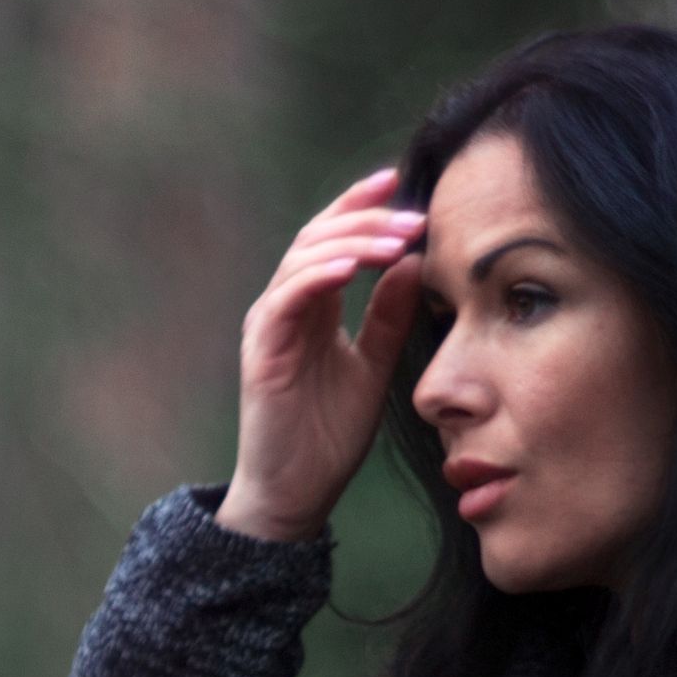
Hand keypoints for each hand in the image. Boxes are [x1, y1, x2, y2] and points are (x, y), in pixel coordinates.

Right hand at [221, 167, 425, 540]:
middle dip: (366, 220)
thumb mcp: (373, 366)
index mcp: (311, 308)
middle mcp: (284, 308)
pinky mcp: (261, 351)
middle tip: (413, 216)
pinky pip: (286, 299)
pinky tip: (352, 269)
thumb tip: (414, 261)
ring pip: (303, 259)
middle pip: (318, 237)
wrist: (295, 493)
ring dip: (351, 243)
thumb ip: (389, 315)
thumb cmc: (329, 436)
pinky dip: (318, 277)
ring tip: (395, 240)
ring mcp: (269, 327)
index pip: (332, 239)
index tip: (401, 183)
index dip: (360, 206)